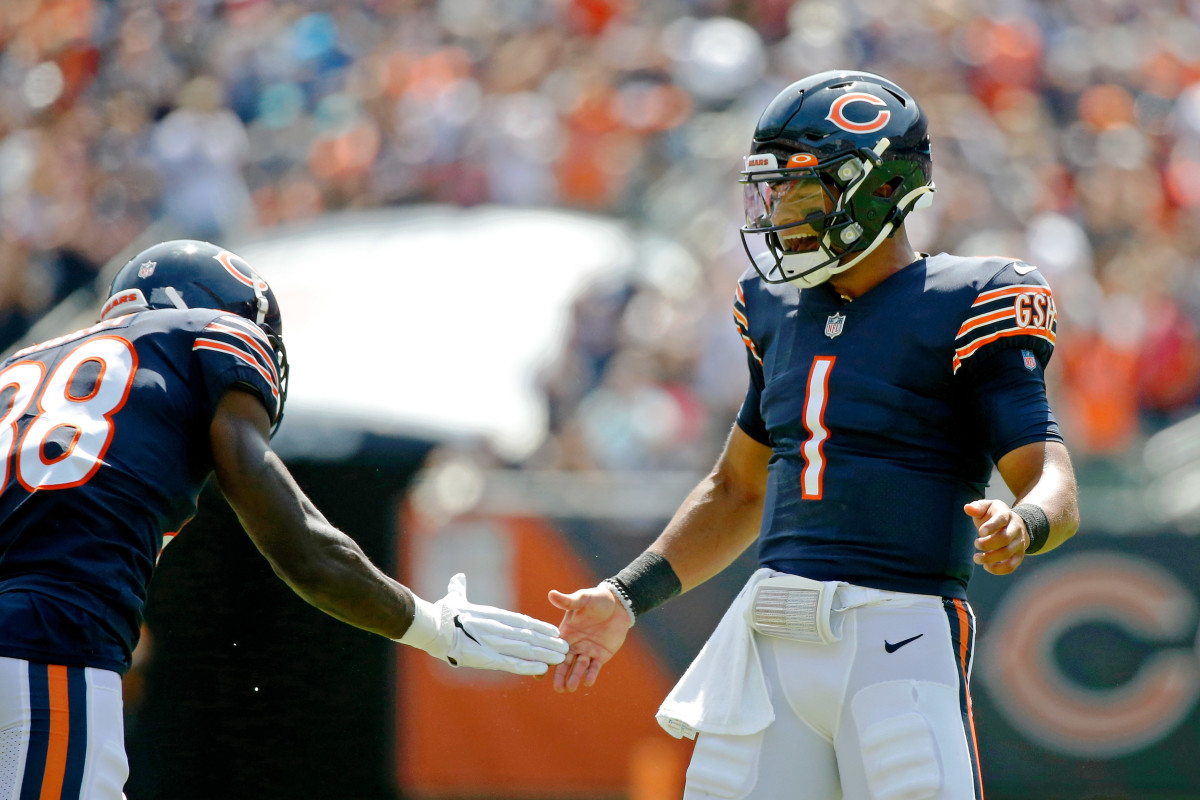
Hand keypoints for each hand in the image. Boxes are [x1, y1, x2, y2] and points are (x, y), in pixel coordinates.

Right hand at [403, 573, 569, 675]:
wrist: (433, 627)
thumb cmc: (442, 613)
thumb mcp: (454, 598)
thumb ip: (459, 589)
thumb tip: (458, 577)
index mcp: (494, 616)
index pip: (523, 622)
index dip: (539, 627)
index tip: (553, 630)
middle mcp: (499, 629)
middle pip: (530, 636)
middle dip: (549, 642)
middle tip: (566, 646)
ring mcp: (495, 643)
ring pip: (527, 649)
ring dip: (546, 653)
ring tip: (562, 657)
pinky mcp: (489, 658)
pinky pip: (513, 663)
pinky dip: (529, 666)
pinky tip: (543, 668)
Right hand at [547, 584, 632, 692]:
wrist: (619, 604)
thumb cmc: (597, 599)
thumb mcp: (582, 599)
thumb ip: (568, 601)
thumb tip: (551, 594)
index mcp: (566, 633)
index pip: (553, 649)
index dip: (545, 660)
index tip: (538, 674)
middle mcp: (575, 645)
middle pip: (564, 663)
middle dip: (560, 675)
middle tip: (557, 687)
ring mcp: (587, 651)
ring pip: (578, 667)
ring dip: (574, 677)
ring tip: (570, 687)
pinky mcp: (601, 655)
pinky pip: (594, 667)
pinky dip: (591, 674)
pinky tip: (588, 682)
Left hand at [965, 499, 1028, 575]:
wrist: (1014, 524)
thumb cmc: (994, 515)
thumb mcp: (987, 507)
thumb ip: (977, 507)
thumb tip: (967, 508)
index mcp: (1006, 514)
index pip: (1001, 519)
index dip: (991, 526)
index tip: (980, 532)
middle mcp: (1016, 528)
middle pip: (1005, 538)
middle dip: (987, 544)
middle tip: (976, 543)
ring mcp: (1019, 542)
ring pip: (1008, 553)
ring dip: (990, 558)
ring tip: (977, 558)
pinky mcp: (1019, 555)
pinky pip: (1012, 565)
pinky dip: (998, 569)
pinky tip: (986, 566)